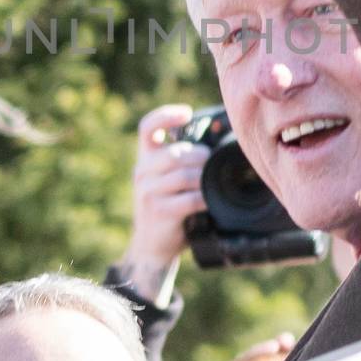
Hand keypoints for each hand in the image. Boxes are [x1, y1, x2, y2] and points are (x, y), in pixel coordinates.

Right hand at [114, 105, 209, 304]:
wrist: (152, 246)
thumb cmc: (170, 208)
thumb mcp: (170, 182)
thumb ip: (184, 163)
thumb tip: (218, 144)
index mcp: (146, 159)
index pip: (147, 127)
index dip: (166, 116)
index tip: (186, 114)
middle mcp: (143, 172)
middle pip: (176, 153)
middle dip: (201, 157)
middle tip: (212, 165)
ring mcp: (148, 192)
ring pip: (185, 175)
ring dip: (205, 180)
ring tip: (212, 186)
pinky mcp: (159, 211)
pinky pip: (189, 199)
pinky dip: (204, 200)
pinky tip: (209, 203)